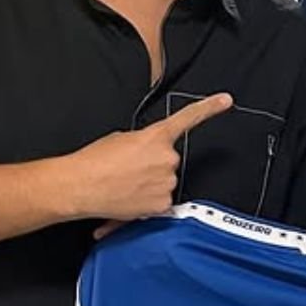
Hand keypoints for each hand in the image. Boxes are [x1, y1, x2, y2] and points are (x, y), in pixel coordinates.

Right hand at [64, 93, 232, 228]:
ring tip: (125, 184)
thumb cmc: (94, 161)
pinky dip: (146, 202)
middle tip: (128, 170)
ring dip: (149, 184)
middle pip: (169, 161)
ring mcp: (166, 182)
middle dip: (153, 165)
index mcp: (156, 137)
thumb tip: (147, 155)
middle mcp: (166, 158)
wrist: (79, 185)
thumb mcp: (121, 139)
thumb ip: (144, 143)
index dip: (209, 108)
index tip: (226, 100)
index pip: (188, 118)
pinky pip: (160, 202)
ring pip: (164, 182)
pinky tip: (128, 198)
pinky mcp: (161, 205)